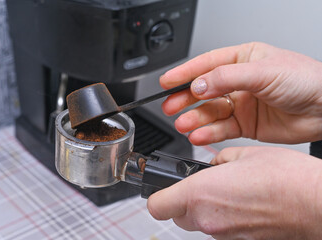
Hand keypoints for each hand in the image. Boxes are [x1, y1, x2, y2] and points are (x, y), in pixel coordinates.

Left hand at [147, 147, 321, 239]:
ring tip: (225, 192)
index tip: (162, 187)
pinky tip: (239, 204)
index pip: (156, 205)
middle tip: (198, 185)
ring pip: (198, 223)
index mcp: (201, 194)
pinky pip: (218, 230)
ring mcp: (224, 236)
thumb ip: (217, 160)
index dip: (156, 194)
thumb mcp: (242, 154)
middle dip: (181, 200)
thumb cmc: (285, 179)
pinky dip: (222, 218)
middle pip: (176, 215)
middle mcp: (209, 220)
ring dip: (203, 209)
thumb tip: (210, 166)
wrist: (316, 203)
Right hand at [160, 42, 321, 144]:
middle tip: (169, 106)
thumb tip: (198, 85)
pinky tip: (199, 134)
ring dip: (195, 118)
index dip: (184, 73)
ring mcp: (241, 104)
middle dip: (185, 99)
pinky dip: (209, 132)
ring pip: (211, 111)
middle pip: (204, 90)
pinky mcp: (245, 124)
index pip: (206, 65)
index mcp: (242, 60)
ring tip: (183, 124)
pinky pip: (222, 128)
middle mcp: (239, 82)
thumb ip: (226, 78)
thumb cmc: (305, 81)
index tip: (166, 82)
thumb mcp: (263, 72)